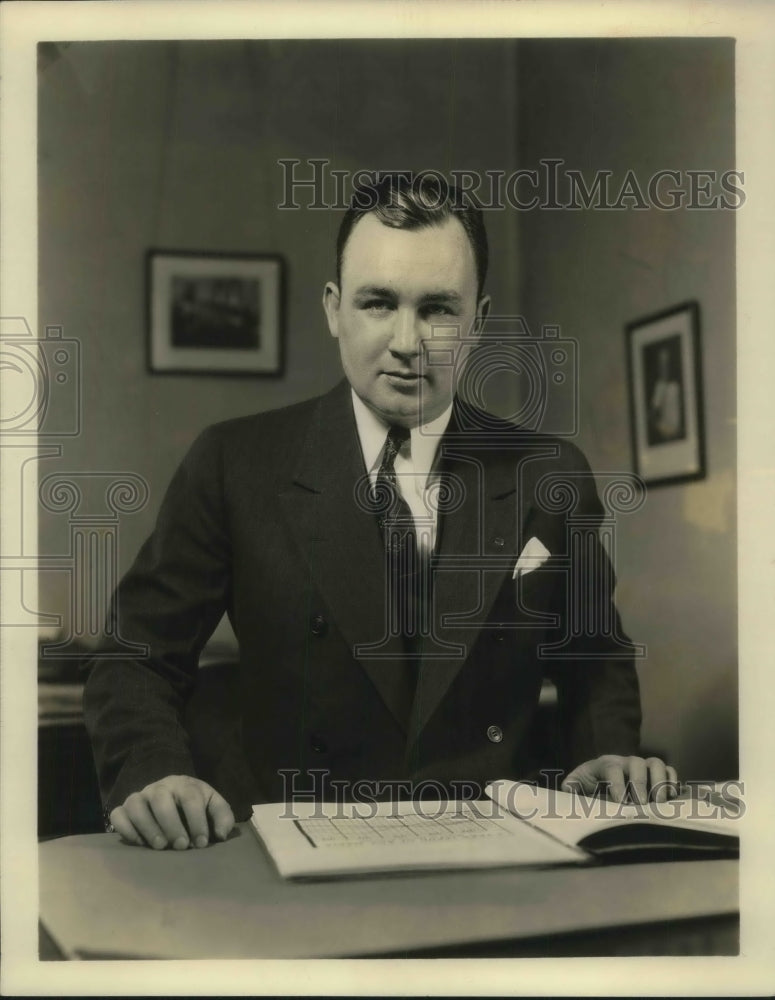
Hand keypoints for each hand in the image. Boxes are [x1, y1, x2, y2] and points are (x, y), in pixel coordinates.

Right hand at [109, 775, 234, 849]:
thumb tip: (221, 835)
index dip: (196, 821)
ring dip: (148, 827)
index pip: (190, 797)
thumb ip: (222, 817)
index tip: (202, 843)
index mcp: (184, 784)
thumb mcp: (213, 806)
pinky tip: (139, 844)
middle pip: (161, 800)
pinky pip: (118, 815)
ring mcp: (140, 796)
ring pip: (136, 805)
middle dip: (172, 825)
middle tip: (181, 846)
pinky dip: (126, 829)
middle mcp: (159, 787)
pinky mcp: (124, 809)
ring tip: (161, 847)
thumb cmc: (195, 806)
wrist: (173, 796)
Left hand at [561, 754, 677, 803]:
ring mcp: (642, 766)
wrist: (600, 776)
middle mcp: (625, 762)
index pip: (612, 768)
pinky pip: (669, 770)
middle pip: (636, 762)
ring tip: (660, 802)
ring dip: (660, 782)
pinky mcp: (656, 774)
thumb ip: (571, 788)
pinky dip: (673, 782)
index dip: (617, 784)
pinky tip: (671, 798)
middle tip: (642, 805)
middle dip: (640, 783)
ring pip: (656, 763)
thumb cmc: (588, 784)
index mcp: (604, 764)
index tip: (621, 802)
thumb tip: (568, 791)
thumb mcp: (575, 784)